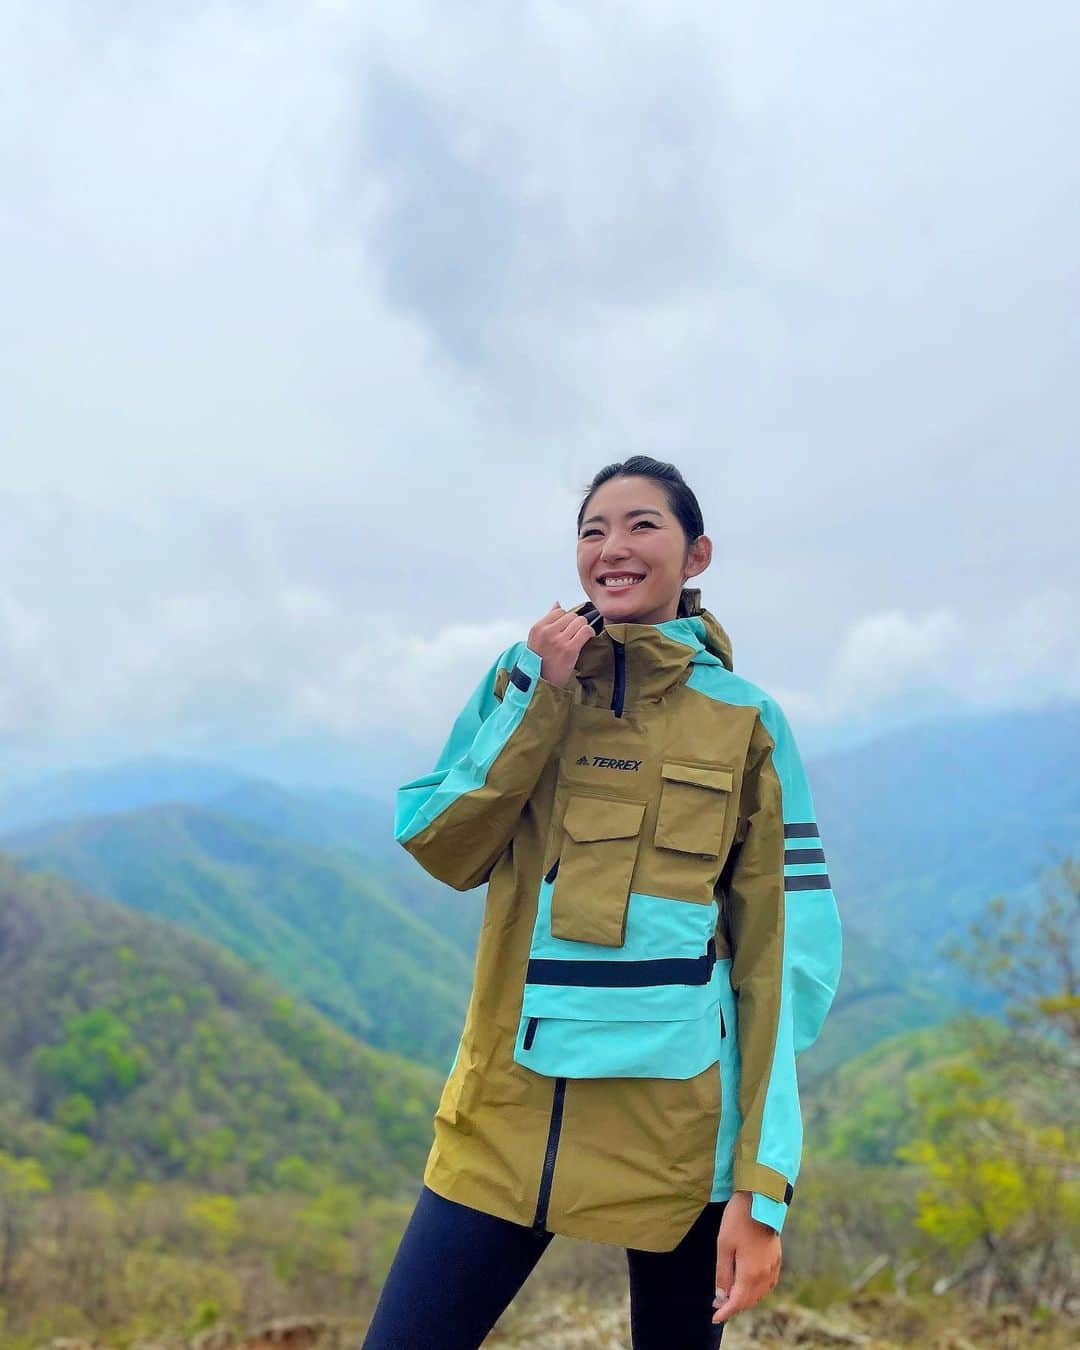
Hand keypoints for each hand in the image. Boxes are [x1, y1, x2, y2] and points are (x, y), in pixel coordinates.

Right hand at [527, 602, 600, 688]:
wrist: (540, 682)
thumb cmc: (538, 662)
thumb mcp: (536, 639)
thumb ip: (547, 621)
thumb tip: (557, 604)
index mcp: (538, 628)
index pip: (559, 611)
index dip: (566, 619)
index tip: (568, 627)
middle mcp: (547, 632)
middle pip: (571, 616)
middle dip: (575, 624)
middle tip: (575, 634)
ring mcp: (558, 640)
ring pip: (580, 621)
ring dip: (583, 628)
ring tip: (580, 637)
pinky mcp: (569, 649)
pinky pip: (585, 631)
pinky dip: (590, 633)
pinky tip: (588, 638)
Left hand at [712, 1191, 781, 1324]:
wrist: (760, 1200)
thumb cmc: (738, 1220)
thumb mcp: (723, 1245)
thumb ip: (723, 1273)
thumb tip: (721, 1296)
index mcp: (750, 1273)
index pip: (737, 1302)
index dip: (725, 1312)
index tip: (715, 1318)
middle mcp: (764, 1275)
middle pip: (748, 1300)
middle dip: (733, 1305)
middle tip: (717, 1304)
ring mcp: (773, 1267)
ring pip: (759, 1294)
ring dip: (745, 1298)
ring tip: (729, 1295)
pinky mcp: (777, 1259)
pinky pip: (768, 1283)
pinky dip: (757, 1290)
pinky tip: (748, 1285)